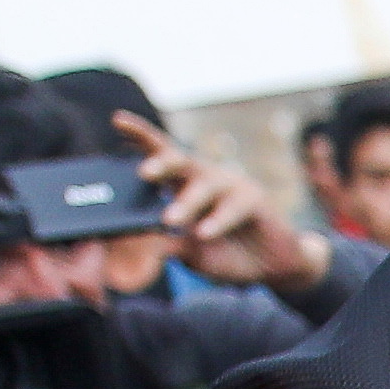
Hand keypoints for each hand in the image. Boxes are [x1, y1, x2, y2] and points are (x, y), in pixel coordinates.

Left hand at [137, 119, 320, 292]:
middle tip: (144, 173)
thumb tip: (145, 243)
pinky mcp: (255, 199)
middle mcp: (205, 178)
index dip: (141, 136)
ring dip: (186, 203)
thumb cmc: (227, 255)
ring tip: (170, 220)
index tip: (118, 120)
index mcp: (184, 185)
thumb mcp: (193, 254)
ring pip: (204, 186)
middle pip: (180, 160)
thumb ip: (171, 246)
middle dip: (161, 163)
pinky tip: (205, 234)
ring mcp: (231, 185)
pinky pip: (232, 208)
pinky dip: (217, 222)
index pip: (160, 156)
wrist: (271, 268)